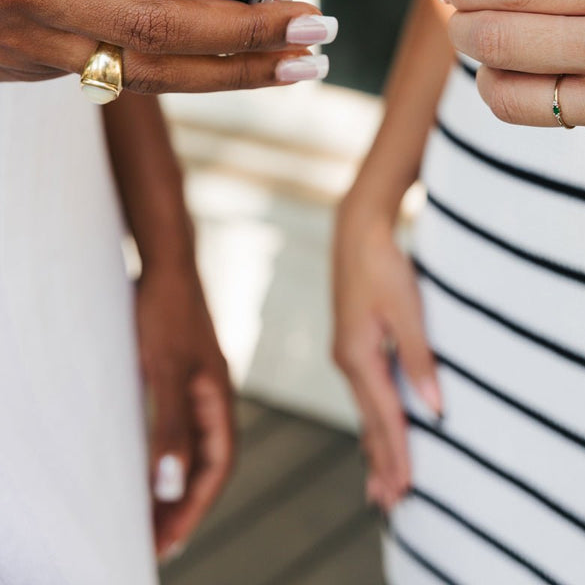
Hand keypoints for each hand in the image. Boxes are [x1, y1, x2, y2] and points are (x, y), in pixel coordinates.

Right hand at [0, 0, 334, 90]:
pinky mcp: (34, 69)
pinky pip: (121, 82)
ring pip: (148, 75)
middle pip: (161, 28)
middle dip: (250, 33)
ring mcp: (33, 42)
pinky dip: (186, 77)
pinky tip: (240, 68)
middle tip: (318, 28)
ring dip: (234, 75)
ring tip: (299, 66)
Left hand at [136, 261, 233, 559]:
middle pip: (207, 461)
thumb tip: (171, 484)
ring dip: (174, 483)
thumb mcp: (165, 369)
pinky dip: (165, 454)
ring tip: (150, 517)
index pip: (217, 465)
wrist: (164, 259)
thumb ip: (170, 426)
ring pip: (192, 446)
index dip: (195, 506)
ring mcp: (196, 382)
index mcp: (219, 394)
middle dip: (185, 505)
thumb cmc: (167, 307)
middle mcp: (213, 393)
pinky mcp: (178, 372)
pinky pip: (177, 427)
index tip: (171, 542)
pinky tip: (147, 466)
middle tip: (157, 543)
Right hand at [332, 195, 441, 509]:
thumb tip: (434, 408)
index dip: (398, 454)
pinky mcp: (354, 341)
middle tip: (392, 503)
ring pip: (367, 408)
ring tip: (382, 482)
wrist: (358, 227)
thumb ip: (420, 359)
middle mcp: (347, 360)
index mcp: (357, 356)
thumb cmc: (382, 262)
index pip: (383, 417)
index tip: (408, 489)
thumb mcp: (407, 309)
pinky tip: (377, 427)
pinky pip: (366, 391)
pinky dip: (373, 417)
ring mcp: (348, 351)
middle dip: (382, 462)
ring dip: (377, 445)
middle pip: (370, 421)